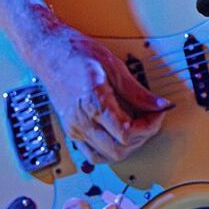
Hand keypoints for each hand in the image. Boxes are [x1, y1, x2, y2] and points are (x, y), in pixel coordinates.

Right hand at [32, 27, 172, 163]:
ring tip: (137, 127)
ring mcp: (74, 128)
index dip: (149, 126)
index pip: (127, 133)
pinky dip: (111, 150)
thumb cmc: (75, 53)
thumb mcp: (114, 66)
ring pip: (106, 157)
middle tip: (150, 119)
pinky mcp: (71, 130)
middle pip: (118, 150)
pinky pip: (93, 154)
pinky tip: (121, 135)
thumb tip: (160, 105)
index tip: (157, 112)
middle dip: (142, 137)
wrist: (48, 51)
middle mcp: (81, 120)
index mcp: (92, 102)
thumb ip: (138, 91)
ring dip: (127, 147)